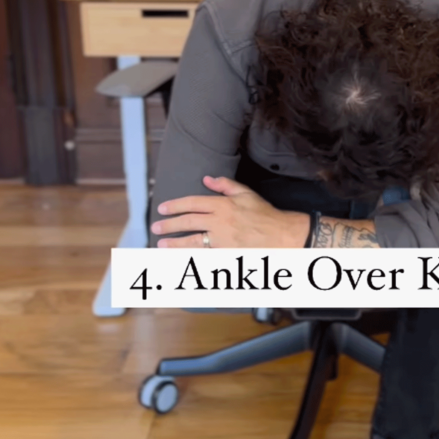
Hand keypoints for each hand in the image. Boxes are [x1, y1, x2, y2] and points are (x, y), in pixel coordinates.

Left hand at [151, 176, 308, 248]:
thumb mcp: (246, 193)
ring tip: (161, 245)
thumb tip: (207, 179)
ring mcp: (222, 241)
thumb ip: (225, 185)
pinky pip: (204, 257)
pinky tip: (180, 260)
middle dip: (169, 225)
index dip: (175, 206)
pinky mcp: (226, 255)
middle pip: (188, 223)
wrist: (282, 235)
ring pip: (192, 242)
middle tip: (156, 227)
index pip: (192, 203)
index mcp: (223, 205)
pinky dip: (190, 259)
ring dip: (174, 244)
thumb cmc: (265, 214)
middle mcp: (220, 222)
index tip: (163, 209)